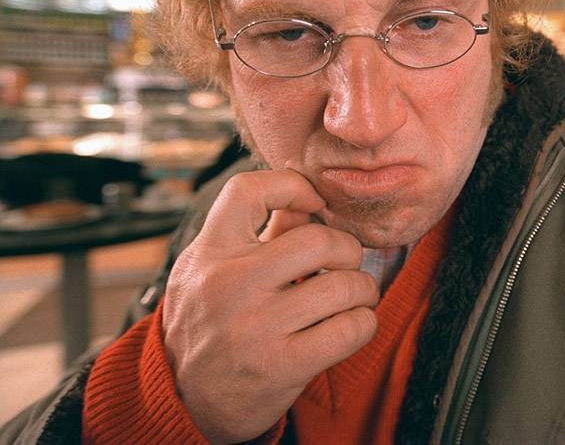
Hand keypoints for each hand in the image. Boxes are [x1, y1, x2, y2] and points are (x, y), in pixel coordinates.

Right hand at [161, 169, 378, 442]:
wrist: (182, 398)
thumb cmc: (208, 322)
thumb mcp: (214, 269)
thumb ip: (262, 232)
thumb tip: (311, 200)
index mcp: (209, 253)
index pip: (247, 190)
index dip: (293, 185)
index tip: (314, 204)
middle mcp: (228, 285)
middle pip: (319, 240)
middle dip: (348, 249)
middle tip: (345, 263)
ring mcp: (255, 327)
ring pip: (344, 286)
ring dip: (363, 290)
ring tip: (354, 296)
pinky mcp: (282, 366)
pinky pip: (351, 329)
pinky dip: (363, 323)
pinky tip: (351, 324)